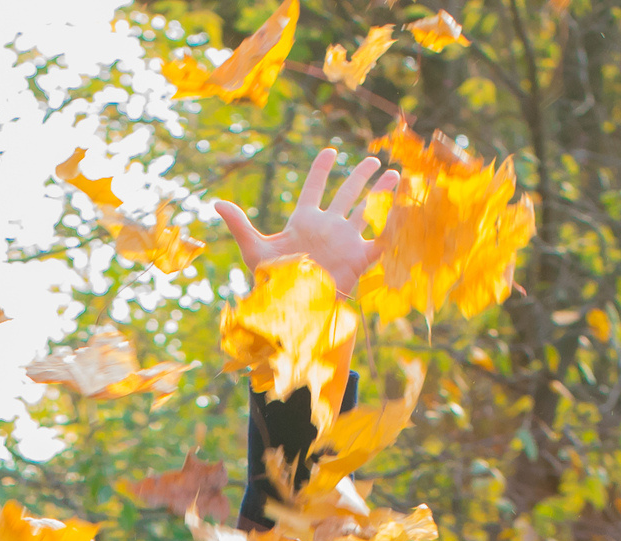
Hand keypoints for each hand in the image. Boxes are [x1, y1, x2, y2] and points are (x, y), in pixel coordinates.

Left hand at [213, 148, 397, 290]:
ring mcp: (345, 241)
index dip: (321, 170)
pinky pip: (380, 239)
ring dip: (380, 193)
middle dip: (360, 177)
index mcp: (304, 221)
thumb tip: (216, 203)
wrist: (295, 309)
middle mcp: (328, 227)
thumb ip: (240, 224)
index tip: (330, 152)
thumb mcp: (255, 250)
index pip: (314, 189)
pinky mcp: (359, 258)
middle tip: (373, 160)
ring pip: (366, 211)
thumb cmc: (274, 283)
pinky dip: (392, 225)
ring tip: (395, 174)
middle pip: (346, 195)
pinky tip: (405, 209)